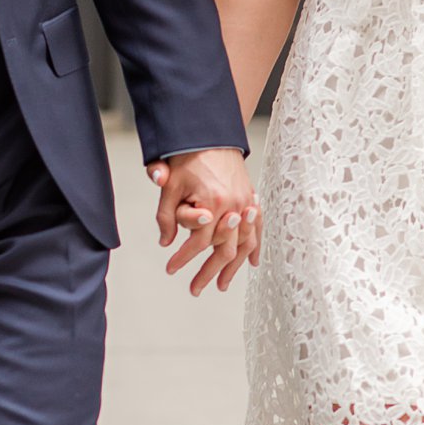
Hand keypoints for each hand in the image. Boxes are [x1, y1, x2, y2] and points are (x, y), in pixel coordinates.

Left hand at [145, 149, 260, 294]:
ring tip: (221, 285)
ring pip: (244, 244)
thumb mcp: (170, 186)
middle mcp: (234, 206)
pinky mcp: (252, 199)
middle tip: (195, 290)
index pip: (198, 242)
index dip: (182, 258)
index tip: (170, 269)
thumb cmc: (187, 159)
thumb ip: (166, 216)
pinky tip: (252, 263)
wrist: (211, 135)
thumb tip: (165, 242)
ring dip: (233, 268)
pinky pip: (258, 228)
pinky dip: (255, 246)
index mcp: (213, 203)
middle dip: (208, 272)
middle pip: (224, 250)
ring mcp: (247, 203)